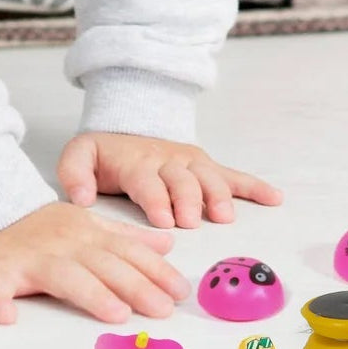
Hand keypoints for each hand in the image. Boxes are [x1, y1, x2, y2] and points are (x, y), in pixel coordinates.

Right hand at [0, 201, 189, 324]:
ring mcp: (30, 258)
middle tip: (162, 309)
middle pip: (104, 265)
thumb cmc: (41, 227)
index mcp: (87, 233)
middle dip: (136, 286)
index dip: (156, 271)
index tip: (180, 291)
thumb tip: (167, 244)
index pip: (127, 252)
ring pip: (63, 275)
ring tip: (115, 313)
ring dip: (90, 293)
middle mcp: (64, 245)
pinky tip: (7, 317)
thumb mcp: (88, 223)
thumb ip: (127, 236)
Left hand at [57, 132, 281, 229]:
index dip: (156, 200)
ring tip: (224, 216)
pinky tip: (274, 198)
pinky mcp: (205, 166)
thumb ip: (73, 173)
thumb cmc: (105, 155)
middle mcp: (166, 160)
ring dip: (218, 195)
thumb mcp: (79, 156)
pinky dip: (254, 186)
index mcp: (135, 162)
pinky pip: (232, 174)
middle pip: (182, 180)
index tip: (164, 221)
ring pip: (208, 176)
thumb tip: (80, 198)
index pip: (146, 181)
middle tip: (192, 222)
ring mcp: (189, 162)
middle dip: (188, 200)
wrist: (128, 127)